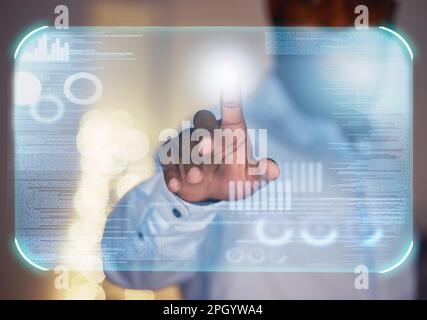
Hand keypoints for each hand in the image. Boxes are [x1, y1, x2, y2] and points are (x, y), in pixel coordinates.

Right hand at [161, 63, 279, 202]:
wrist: (208, 194)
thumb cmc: (234, 179)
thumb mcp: (250, 181)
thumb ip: (260, 174)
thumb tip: (273, 171)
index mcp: (231, 133)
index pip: (232, 109)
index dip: (230, 90)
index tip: (228, 68)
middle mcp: (208, 133)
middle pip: (202, 121)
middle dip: (203, 134)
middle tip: (206, 150)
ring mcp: (188, 145)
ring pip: (184, 144)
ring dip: (190, 161)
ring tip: (197, 178)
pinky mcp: (172, 160)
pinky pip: (169, 162)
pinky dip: (172, 173)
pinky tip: (176, 185)